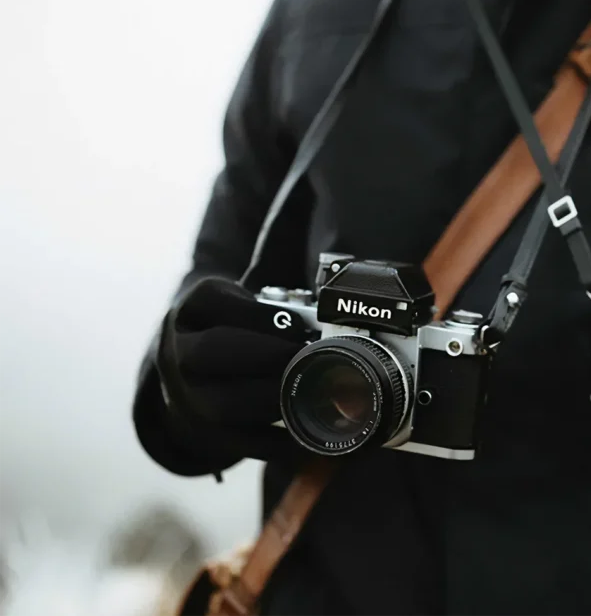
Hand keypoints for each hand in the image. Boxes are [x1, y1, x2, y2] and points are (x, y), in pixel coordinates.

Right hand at [155, 276, 314, 461]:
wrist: (190, 373)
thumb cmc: (233, 327)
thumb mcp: (241, 294)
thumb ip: (273, 278)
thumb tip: (315, 242)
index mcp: (192, 309)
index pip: (215, 302)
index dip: (260, 314)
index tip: (299, 321)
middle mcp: (179, 352)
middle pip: (213, 352)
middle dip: (266, 353)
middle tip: (308, 353)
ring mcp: (189, 396)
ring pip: (226, 403)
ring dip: (276, 396)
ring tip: (313, 387)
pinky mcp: (208, 433)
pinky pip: (243, 442)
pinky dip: (281, 442)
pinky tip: (314, 431)